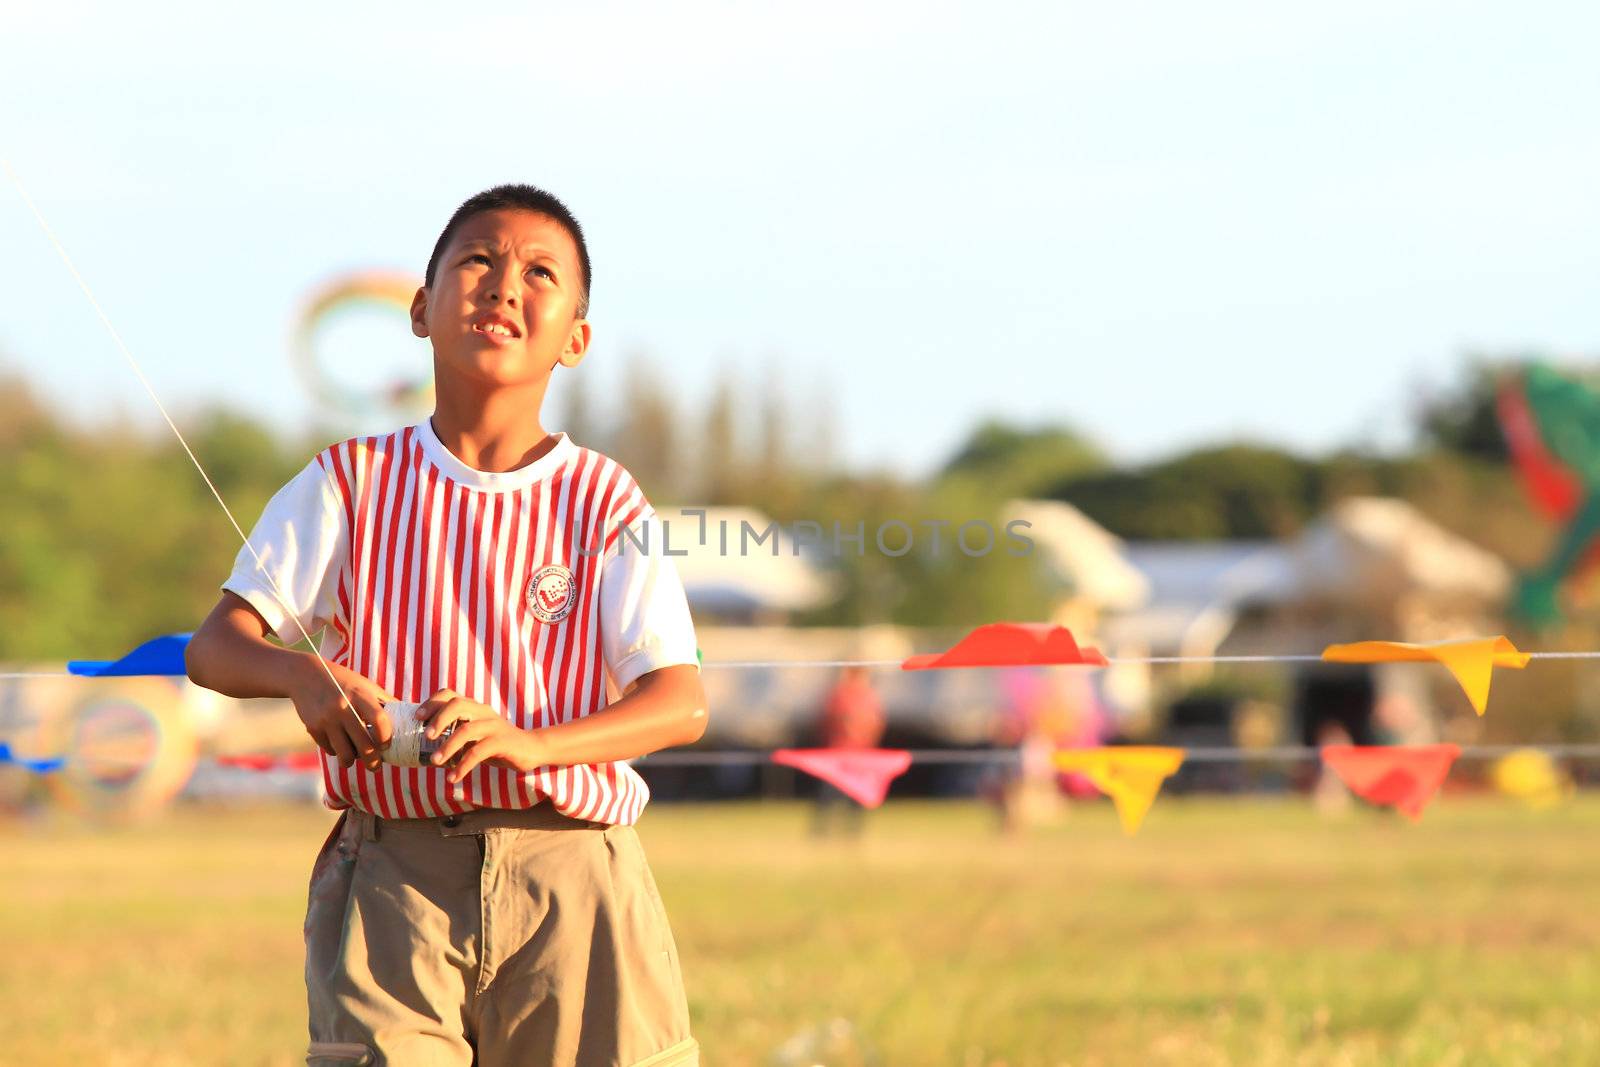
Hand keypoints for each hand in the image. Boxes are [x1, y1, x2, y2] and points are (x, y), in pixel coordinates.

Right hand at [287, 657, 396, 771]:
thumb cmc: (343, 681)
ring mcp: (327, 719)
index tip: (387, 745)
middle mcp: (343, 708)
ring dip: (353, 761)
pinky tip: (341, 746)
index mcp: (361, 696)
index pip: (379, 720)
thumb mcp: (365, 686)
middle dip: (373, 762)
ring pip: (345, 754)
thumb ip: (384, 702)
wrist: (305, 675)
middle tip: (377, 766)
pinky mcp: (313, 728)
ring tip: (357, 759)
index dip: (386, 737)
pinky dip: (337, 752)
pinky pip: (330, 749)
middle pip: (364, 745)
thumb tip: (407, 719)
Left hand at [417, 689, 540, 782]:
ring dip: (447, 747)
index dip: (431, 703)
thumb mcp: (476, 736)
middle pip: (457, 704)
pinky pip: (478, 752)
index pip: (450, 695)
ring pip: (467, 730)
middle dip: (438, 719)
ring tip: (434, 762)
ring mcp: (493, 725)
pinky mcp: (502, 742)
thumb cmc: (498, 743)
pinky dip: (463, 766)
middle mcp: (483, 712)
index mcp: (475, 708)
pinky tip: (453, 778)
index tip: (417, 718)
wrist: (532, 748)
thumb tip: (427, 747)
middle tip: (426, 736)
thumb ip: (457, 735)